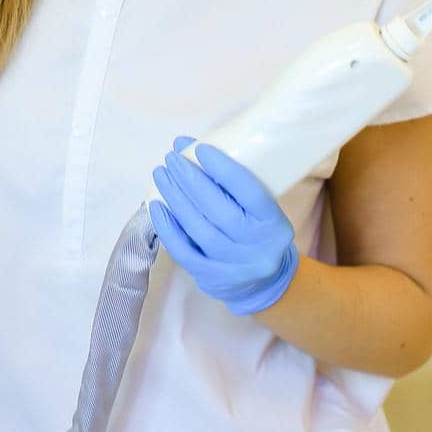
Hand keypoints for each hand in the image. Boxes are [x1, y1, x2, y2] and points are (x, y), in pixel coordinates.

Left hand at [149, 135, 299, 315]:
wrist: (265, 283)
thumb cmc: (259, 232)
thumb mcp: (261, 209)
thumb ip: (235, 184)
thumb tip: (190, 147)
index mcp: (274, 224)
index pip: (249, 193)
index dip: (224, 170)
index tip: (201, 149)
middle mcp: (257, 247)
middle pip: (220, 211)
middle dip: (192, 181)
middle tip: (172, 158)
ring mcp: (234, 267)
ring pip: (199, 230)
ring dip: (176, 199)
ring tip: (162, 175)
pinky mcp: (211, 279)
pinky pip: (184, 252)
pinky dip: (168, 228)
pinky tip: (157, 206)